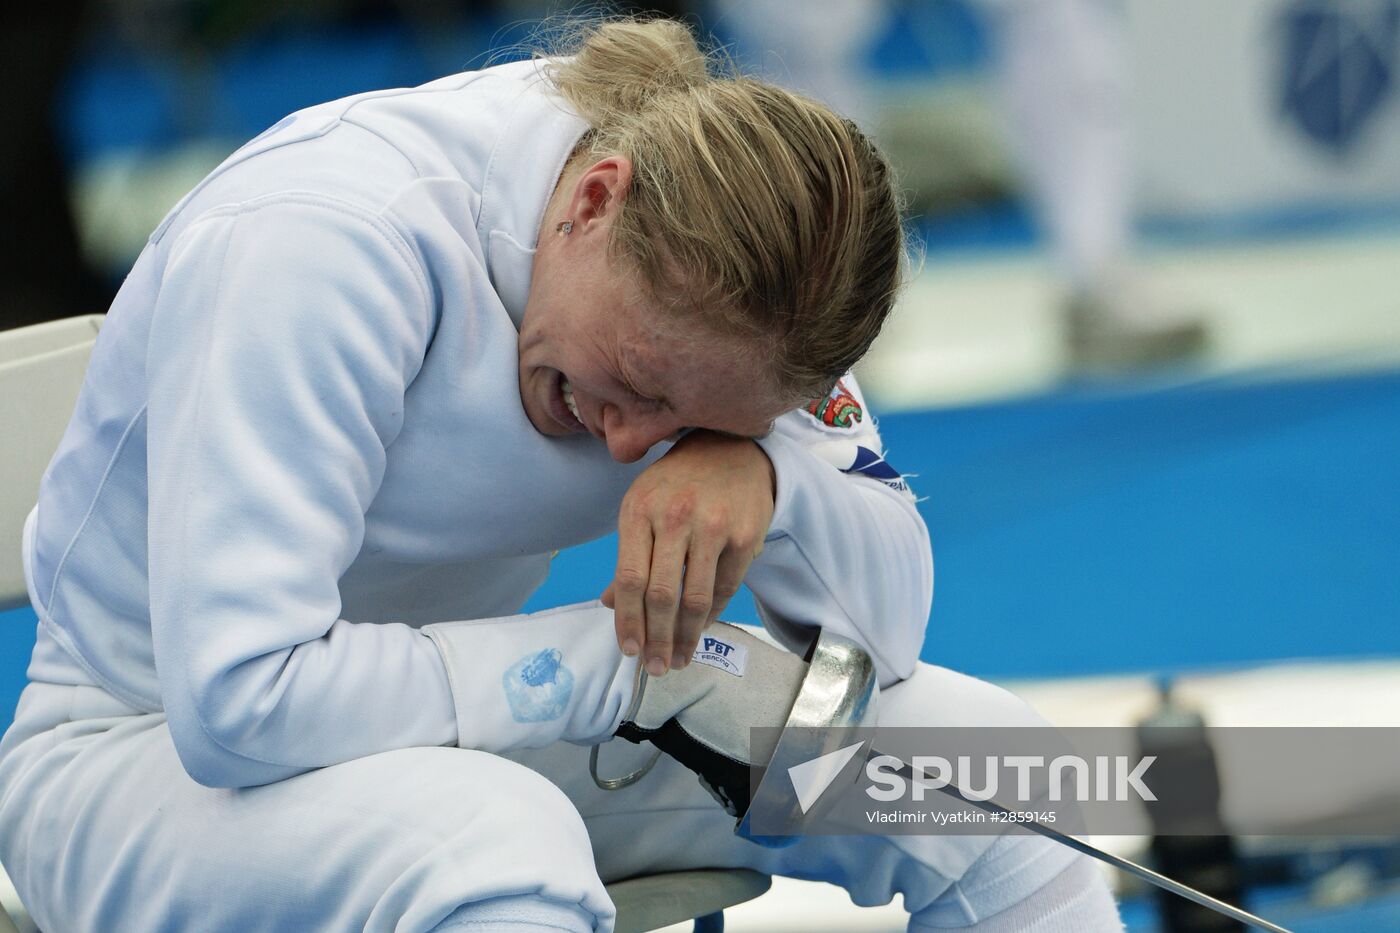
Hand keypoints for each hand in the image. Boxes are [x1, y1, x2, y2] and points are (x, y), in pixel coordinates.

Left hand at [601, 430, 775, 676]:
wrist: (728, 449)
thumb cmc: (676, 484)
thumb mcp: (641, 507)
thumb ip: (627, 556)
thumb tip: (608, 604)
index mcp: (638, 510)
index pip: (628, 579)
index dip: (627, 622)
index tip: (629, 650)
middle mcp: (674, 516)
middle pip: (661, 595)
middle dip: (657, 640)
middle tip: (656, 667)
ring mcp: (712, 525)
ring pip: (695, 598)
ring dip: (685, 637)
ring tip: (679, 659)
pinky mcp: (745, 535)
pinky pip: (724, 588)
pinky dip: (711, 616)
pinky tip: (700, 630)